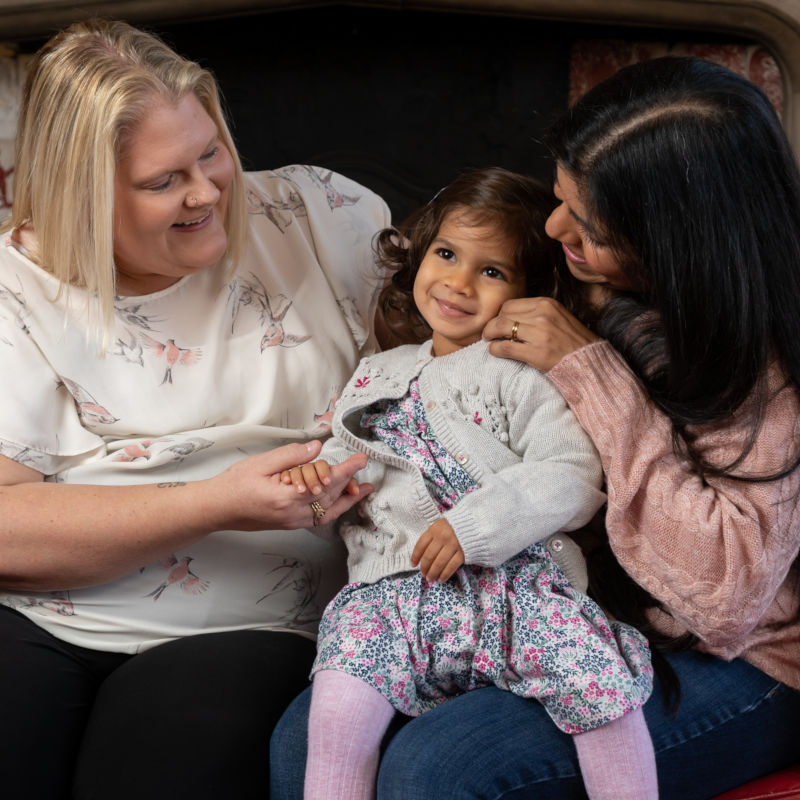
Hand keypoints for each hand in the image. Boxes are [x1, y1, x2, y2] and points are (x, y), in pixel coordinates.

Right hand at [206, 440, 371, 531]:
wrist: (218, 509)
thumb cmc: (235, 485)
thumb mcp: (261, 463)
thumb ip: (291, 456)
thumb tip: (317, 448)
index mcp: (288, 497)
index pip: (326, 482)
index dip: (347, 470)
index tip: (361, 459)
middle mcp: (294, 514)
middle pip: (331, 497)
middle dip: (350, 482)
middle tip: (362, 466)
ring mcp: (293, 522)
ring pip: (328, 511)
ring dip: (346, 499)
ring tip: (362, 489)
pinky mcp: (290, 523)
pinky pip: (318, 517)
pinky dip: (332, 508)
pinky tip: (339, 500)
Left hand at [411, 519, 463, 582]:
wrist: (474, 524)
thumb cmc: (454, 526)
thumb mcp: (440, 526)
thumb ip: (432, 537)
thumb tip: (421, 556)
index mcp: (435, 529)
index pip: (421, 545)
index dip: (415, 556)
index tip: (413, 564)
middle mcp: (443, 537)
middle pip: (429, 556)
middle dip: (424, 568)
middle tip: (423, 574)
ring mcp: (454, 545)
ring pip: (439, 563)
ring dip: (433, 573)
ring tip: (430, 578)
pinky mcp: (463, 553)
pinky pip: (451, 566)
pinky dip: (445, 575)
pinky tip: (441, 579)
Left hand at [482, 297, 598, 371]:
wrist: (590, 363)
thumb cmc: (573, 342)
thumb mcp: (558, 317)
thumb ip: (537, 314)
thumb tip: (510, 316)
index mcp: (547, 304)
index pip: (511, 304)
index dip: (500, 315)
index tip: (498, 323)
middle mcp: (543, 315)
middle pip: (503, 314)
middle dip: (492, 324)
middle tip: (490, 333)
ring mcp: (540, 334)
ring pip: (501, 328)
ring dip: (490, 335)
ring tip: (490, 341)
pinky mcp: (537, 353)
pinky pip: (505, 347)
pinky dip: (495, 349)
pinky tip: (495, 351)